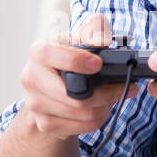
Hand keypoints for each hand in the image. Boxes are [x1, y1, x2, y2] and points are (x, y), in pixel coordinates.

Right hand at [19, 12, 140, 140]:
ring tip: (114, 96)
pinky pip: (82, 126)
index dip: (76, 60)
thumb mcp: (79, 39)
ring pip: (82, 113)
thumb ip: (94, 30)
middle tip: (126, 87)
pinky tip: (102, 108)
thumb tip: (103, 38)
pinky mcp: (45, 124)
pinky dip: (98, 119)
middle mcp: (31, 78)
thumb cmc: (66, 59)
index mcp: (38, 52)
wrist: (48, 88)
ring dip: (106, 106)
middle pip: (74, 95)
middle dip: (106, 92)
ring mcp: (35, 104)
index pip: (51, 55)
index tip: (98, 63)